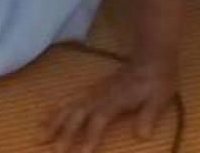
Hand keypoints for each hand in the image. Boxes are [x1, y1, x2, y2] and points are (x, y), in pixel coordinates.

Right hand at [41, 58, 177, 152]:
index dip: (89, 137)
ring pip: (68, 106)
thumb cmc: (157, 80)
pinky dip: (56, 108)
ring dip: (54, 121)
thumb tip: (143, 136)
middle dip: (65, 134)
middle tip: (55, 151)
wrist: (151, 56)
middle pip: (77, 115)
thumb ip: (148, 116)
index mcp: (115, 101)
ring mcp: (93, 91)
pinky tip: (46, 116)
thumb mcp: (159, 98)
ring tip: (40, 136)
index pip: (98, 121)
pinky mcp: (92, 89)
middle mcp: (100, 96)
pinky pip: (69, 98)